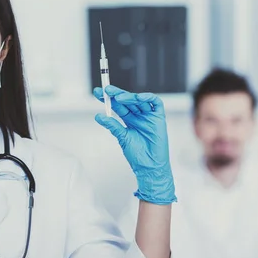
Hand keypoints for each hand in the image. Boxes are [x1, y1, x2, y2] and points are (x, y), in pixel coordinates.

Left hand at [93, 85, 175, 204]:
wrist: (150, 166)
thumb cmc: (137, 155)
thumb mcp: (122, 137)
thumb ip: (112, 126)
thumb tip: (98, 116)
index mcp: (129, 120)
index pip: (117, 106)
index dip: (108, 99)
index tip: (98, 93)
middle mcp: (138, 116)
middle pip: (127, 101)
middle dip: (116, 94)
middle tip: (106, 90)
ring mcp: (148, 116)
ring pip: (139, 100)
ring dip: (129, 97)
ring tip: (119, 97)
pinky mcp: (159, 118)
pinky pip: (156, 103)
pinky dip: (148, 98)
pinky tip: (139, 97)